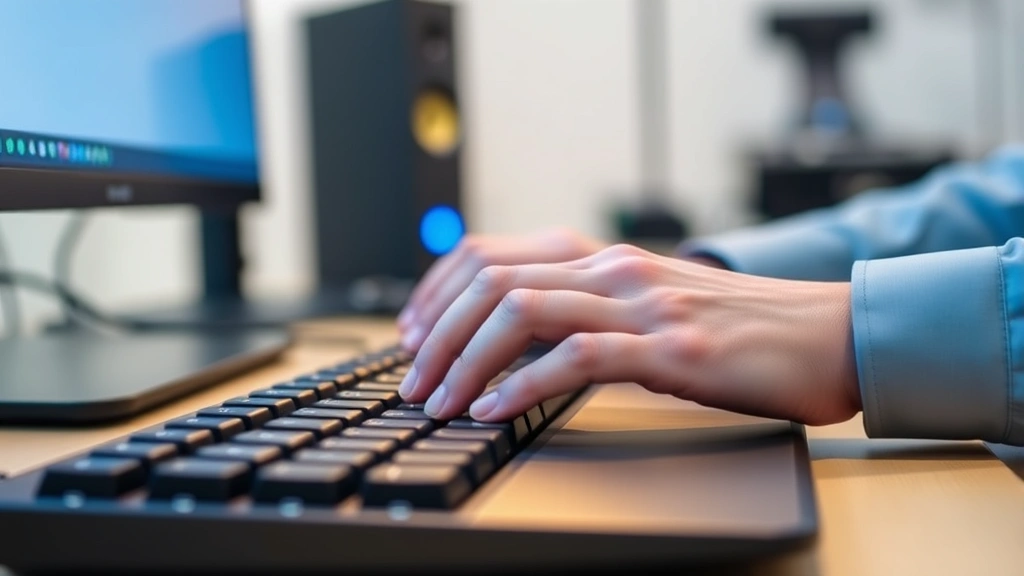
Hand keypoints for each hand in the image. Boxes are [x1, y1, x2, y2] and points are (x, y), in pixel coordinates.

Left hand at [398, 243, 861, 426]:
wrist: (826, 335)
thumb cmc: (736, 328)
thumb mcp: (649, 304)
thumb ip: (589, 307)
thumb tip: (516, 337)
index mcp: (604, 258)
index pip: (491, 253)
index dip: (436, 290)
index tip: (411, 331)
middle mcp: (614, 270)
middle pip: (493, 280)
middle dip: (436, 331)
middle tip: (412, 378)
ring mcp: (642, 306)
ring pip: (522, 312)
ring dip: (465, 358)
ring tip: (440, 400)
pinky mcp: (670, 351)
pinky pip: (576, 358)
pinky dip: (521, 386)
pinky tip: (494, 410)